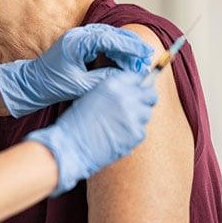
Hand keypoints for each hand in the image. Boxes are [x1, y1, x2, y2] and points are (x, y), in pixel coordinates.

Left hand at [0, 24, 153, 116]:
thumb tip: (127, 77)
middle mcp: (78, 35)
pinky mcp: (79, 44)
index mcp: (77, 42)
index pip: (110, 39)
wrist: (31, 84)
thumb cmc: (51, 85)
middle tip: (147, 57)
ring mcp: (78, 38)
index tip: (145, 54)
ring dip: (124, 48)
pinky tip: (124, 61)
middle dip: (131, 46)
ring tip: (139, 60)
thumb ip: (104, 79)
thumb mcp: (80, 85)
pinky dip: (115, 50)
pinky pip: (102, 43)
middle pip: (112, 34)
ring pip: (109, 37)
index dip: (130, 46)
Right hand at [25, 71, 157, 195]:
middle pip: (150, 94)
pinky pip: (142, 131)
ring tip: (120, 125)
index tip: (137, 91)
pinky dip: (133, 134)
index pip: (137, 78)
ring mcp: (133, 115)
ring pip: (147, 113)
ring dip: (138, 118)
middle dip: (146, 100)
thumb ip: (113, 91)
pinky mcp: (136, 133)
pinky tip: (118, 136)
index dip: (138, 86)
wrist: (71, 145)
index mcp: (113, 84)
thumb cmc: (77, 122)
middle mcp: (125, 96)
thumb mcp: (92, 96)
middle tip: (138, 108)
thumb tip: (132, 91)